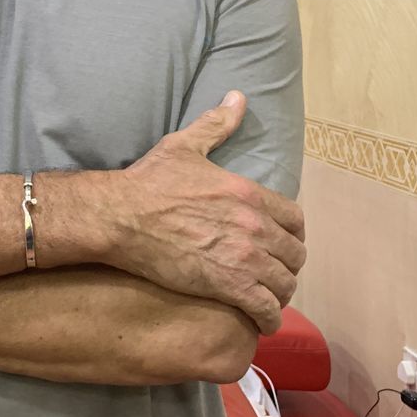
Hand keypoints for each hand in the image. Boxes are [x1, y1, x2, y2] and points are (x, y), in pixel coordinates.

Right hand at [109, 92, 305, 335]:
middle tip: (272, 271)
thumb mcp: (185, 145)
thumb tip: (238, 97)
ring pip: (284, 284)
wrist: (121, 216)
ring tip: (266, 296)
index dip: (292, 234)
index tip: (282, 242)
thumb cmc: (150, 181)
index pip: (295, 220)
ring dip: (278, 292)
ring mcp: (242, 257)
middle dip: (287, 265)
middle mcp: (254, 225)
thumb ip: (217, 124)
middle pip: (294, 254)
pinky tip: (259, 319)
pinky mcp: (226, 285)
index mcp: (249, 193)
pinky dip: (267, 318)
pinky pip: (265, 309)